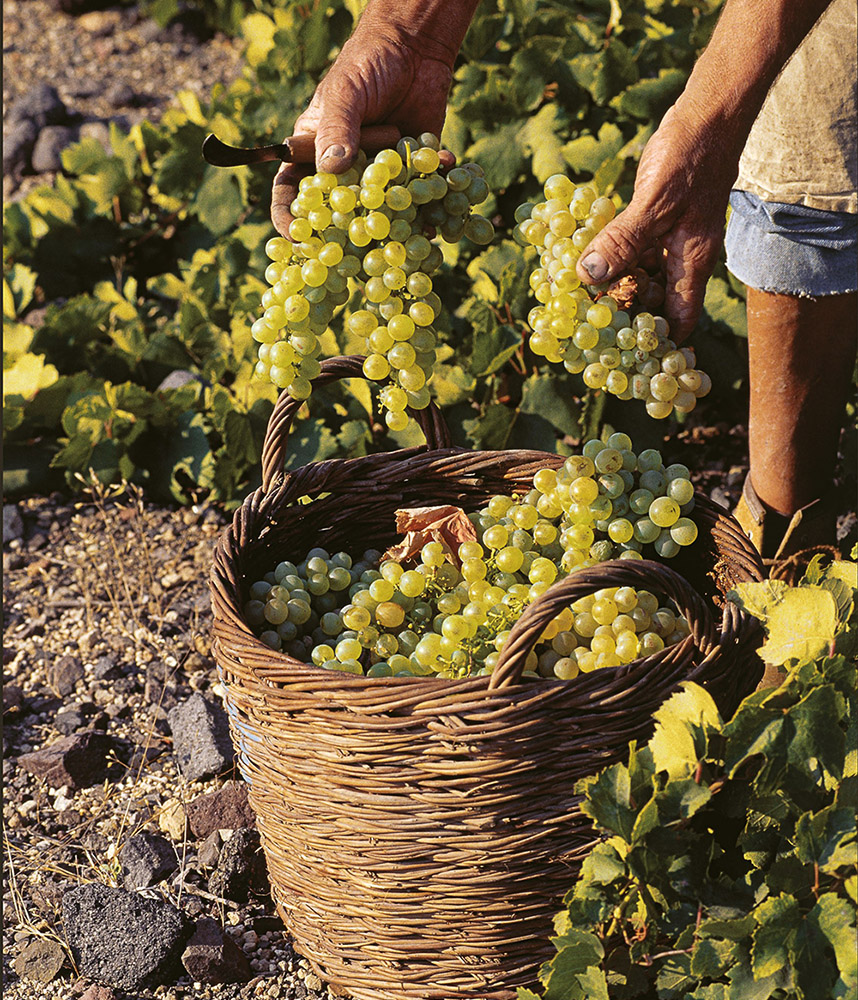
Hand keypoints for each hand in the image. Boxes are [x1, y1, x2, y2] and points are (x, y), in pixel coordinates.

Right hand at [271, 19, 454, 235]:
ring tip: (412, 229)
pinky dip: (436, 194)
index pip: (292, 191)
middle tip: (357, 247)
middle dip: (347, 234)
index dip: (290, 216)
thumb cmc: (366, 65)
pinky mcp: (414, 173)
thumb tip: (331, 168)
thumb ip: (337, 127)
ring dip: (398, 223)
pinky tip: (445, 180)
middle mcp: (346, 172)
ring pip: (384, 212)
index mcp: (315, 154)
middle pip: (339, 214)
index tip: (295, 236)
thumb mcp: (345, 92)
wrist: (414, 49)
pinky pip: (423, 194)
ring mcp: (381, 177)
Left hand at [575, 102, 739, 341]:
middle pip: (650, 303)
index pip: (677, 322)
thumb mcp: (655, 203)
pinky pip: (625, 250)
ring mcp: (664, 241)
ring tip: (568, 303)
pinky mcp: (649, 223)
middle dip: (620, 318)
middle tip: (579, 333)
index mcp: (690, 264)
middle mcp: (678, 259)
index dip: (655, 346)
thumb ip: (622, 241)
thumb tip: (587, 277)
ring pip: (634, 277)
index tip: (625, 361)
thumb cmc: (691, 156)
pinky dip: (604, 258)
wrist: (706, 114)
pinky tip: (575, 261)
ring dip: (606, 287)